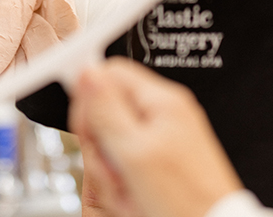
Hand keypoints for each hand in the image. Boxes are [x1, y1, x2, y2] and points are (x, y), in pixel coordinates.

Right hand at [70, 58, 243, 216]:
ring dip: (112, 168)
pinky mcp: (162, 160)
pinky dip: (124, 180)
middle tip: (114, 168)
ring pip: (113, 138)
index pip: (110, 72)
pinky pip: (127, 159)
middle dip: (101, 143)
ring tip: (129, 189)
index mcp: (161, 99)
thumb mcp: (134, 153)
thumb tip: (86, 70)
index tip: (88, 128)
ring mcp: (165, 137)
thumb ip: (105, 108)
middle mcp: (164, 113)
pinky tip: (135, 197)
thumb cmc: (186, 201)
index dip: (90, 98)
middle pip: (108, 107)